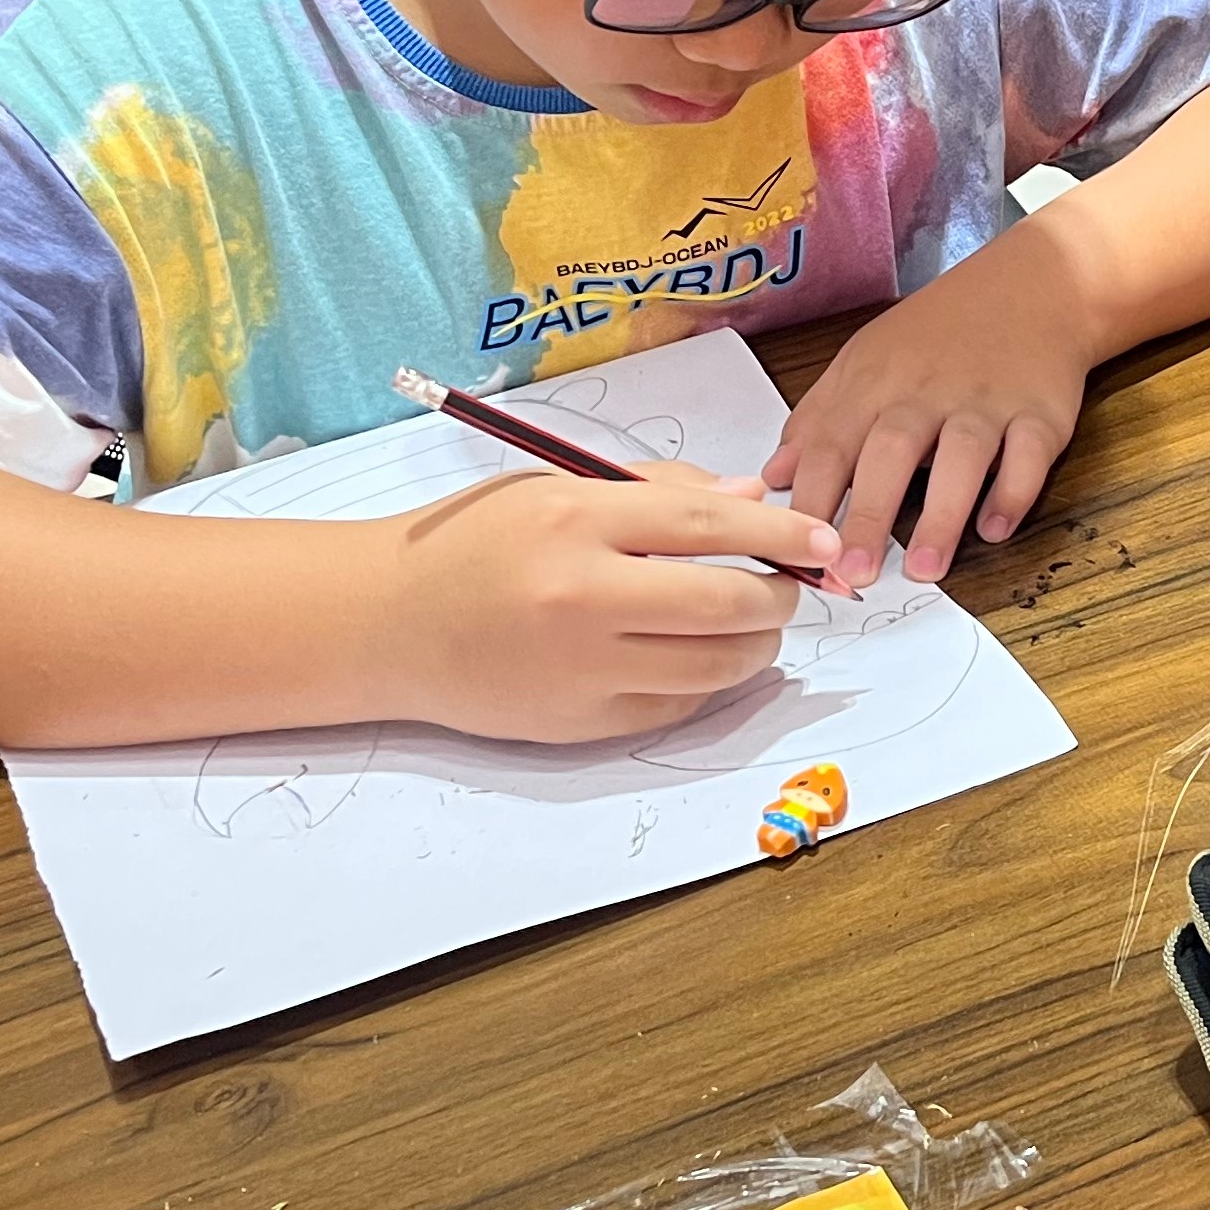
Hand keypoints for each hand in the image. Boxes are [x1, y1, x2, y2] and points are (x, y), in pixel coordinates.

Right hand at [387, 462, 836, 741]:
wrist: (387, 621)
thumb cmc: (474, 543)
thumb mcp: (554, 487)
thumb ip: (656, 491)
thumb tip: (750, 503)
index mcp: (575, 519)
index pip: (708, 526)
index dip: (781, 535)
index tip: (821, 542)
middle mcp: (581, 595)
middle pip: (724, 602)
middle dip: (777, 596)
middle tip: (786, 588)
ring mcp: (579, 667)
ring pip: (713, 665)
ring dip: (755, 647)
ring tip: (754, 627)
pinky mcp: (576, 722)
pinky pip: (675, 708)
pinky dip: (706, 685)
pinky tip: (701, 660)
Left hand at [766, 239, 1095, 588]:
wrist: (1032, 284)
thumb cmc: (939, 334)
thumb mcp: (866, 359)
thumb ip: (820, 418)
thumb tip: (775, 477)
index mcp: (876, 380)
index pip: (832, 442)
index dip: (813, 497)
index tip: (797, 550)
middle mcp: (928, 391)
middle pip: (892, 450)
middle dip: (869, 513)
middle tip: (854, 573)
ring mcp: (986, 401)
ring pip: (962, 455)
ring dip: (942, 514)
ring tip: (923, 568)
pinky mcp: (1040, 413)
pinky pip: (1028, 455)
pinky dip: (1013, 492)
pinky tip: (994, 528)